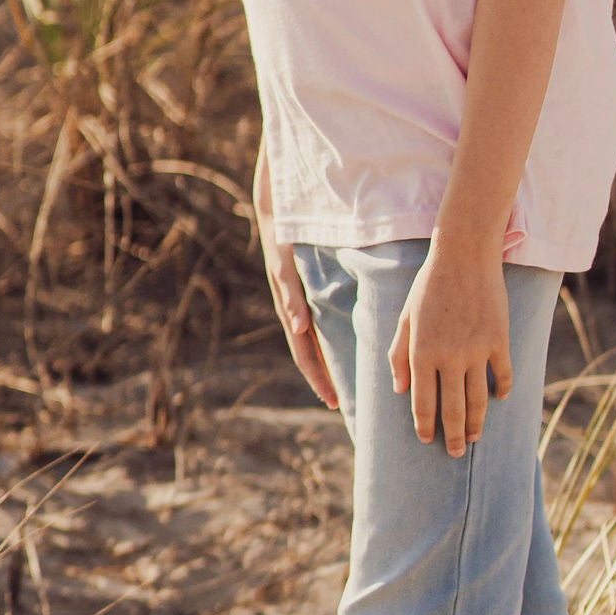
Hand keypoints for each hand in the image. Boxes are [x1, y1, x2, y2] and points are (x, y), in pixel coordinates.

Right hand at [262, 229, 337, 410]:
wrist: (275, 209)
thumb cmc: (283, 237)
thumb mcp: (284, 265)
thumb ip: (290, 294)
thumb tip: (299, 328)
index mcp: (290, 309)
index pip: (304, 354)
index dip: (318, 378)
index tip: (333, 401)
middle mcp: (292, 311)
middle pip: (308, 355)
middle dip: (322, 380)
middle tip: (340, 405)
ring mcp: (296, 304)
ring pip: (310, 344)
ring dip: (323, 366)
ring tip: (340, 387)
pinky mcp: (303, 294)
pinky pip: (314, 326)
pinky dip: (323, 344)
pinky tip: (336, 351)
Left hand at [389, 240, 511, 456]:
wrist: (464, 255)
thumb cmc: (429, 286)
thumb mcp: (405, 319)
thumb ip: (398, 355)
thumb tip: (400, 390)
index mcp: (422, 354)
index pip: (423, 403)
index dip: (425, 426)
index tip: (427, 439)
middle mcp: (450, 357)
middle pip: (454, 410)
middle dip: (453, 436)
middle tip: (455, 452)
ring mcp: (478, 350)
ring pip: (480, 400)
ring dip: (477, 424)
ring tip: (475, 437)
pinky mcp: (499, 341)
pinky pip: (503, 375)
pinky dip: (502, 391)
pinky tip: (498, 399)